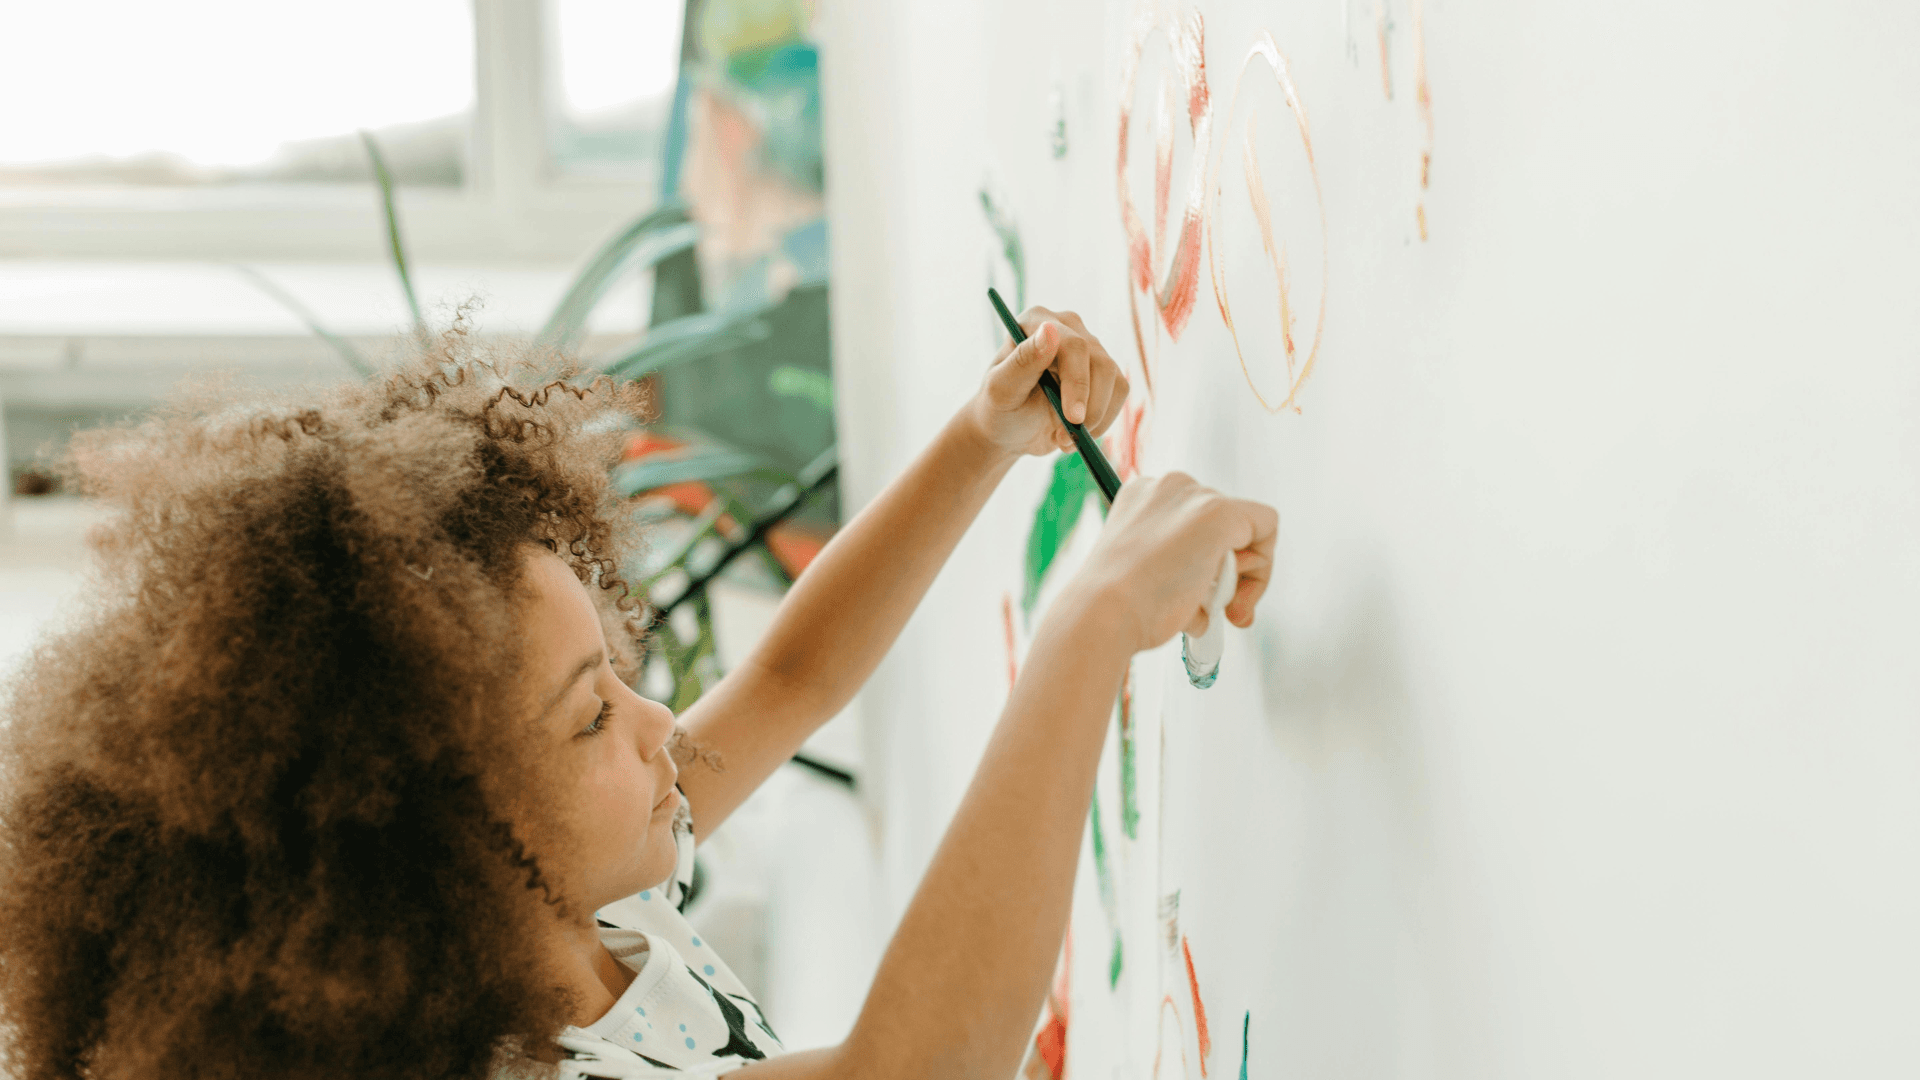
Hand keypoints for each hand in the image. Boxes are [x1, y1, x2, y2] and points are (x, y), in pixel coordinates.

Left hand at [966, 307, 1130, 458]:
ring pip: (1114, 379)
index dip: (1077, 382)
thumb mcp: (1001, 390)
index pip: (1072, 344)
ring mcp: (1089, 347)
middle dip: (1088, 408)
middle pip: (1100, 362)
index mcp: (1037, 321)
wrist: (1009, 428)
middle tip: (1064, 438)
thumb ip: (1023, 361)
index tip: (1072, 417)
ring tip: (1063, 438)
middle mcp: (1067, 327)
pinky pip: (1120, 392)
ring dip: (1094, 418)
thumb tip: (1050, 331)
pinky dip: (1103, 420)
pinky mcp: (1104, 371)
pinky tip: (1077, 433)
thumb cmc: (999, 407)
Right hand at [1059, 472, 1277, 654]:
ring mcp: (1195, 497)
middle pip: (1224, 523)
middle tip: (1221, 611)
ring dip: (1240, 576)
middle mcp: (1168, 486)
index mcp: (1142, 497)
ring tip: (1209, 607)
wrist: (1104, 612)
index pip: (1195, 521)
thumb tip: (1219, 590)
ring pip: (1247, 529)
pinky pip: (1267, 526)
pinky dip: (1262, 567)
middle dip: (1229, 571)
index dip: (1208, 560)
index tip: (1201, 594)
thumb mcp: (1144, 574)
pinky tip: (1234, 595)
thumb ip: (1180, 567)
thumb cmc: (1117, 607)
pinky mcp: (1220, 513)